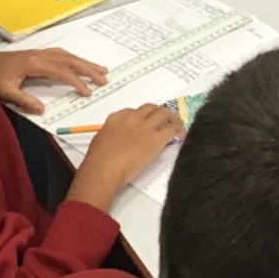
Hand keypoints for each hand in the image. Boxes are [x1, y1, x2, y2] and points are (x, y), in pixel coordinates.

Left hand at [0, 49, 107, 113]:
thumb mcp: (5, 92)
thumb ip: (24, 100)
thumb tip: (44, 110)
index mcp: (34, 64)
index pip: (62, 72)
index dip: (76, 82)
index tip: (88, 93)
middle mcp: (39, 55)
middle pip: (69, 60)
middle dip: (88, 69)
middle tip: (104, 78)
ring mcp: (38, 53)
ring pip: (66, 55)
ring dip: (83, 62)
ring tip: (100, 69)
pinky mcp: (35, 54)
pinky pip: (59, 54)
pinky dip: (72, 58)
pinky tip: (77, 63)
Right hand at [69, 104, 184, 208]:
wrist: (104, 169)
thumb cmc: (97, 159)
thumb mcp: (100, 139)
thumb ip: (111, 133)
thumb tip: (118, 137)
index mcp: (117, 117)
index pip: (134, 111)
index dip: (142, 116)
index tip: (145, 123)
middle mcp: (133, 117)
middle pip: (151, 108)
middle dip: (158, 113)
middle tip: (164, 120)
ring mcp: (146, 126)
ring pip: (164, 113)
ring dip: (172, 118)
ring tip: (177, 124)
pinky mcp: (156, 138)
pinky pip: (172, 129)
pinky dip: (179, 130)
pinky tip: (181, 135)